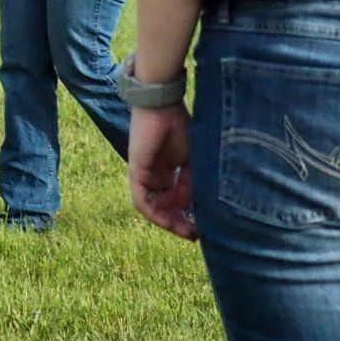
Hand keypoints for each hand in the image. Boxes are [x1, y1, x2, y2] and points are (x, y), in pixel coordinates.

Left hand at [128, 102, 195, 239]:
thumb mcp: (192, 160)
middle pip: (164, 206)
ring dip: (168, 222)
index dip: (188, 215)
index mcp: (167, 170)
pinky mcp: (136, 171)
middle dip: (179, 222)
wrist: (163, 105)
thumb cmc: (180, 126)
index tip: (203, 228)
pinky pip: (141, 199)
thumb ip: (191, 183)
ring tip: (186, 231)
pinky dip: (154, 213)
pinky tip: (169, 222)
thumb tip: (193, 209)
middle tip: (196, 235)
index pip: (174, 200)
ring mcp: (144, 174)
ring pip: (152, 207)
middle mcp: (154, 174)